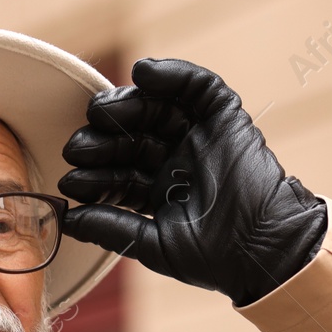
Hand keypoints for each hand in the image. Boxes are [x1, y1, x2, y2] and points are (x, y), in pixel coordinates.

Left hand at [58, 58, 327, 306]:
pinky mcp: (226, 118)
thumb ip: (111, 228)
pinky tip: (144, 73)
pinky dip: (172, 74)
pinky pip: (198, 87)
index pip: (118, 174)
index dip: (93, 175)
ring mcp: (200, 137)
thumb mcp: (153, 245)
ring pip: (155, 109)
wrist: (264, 251)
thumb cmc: (215, 258)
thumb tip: (67, 219)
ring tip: (101, 111)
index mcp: (160, 191)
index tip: (70, 181)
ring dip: (125, 105)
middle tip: (78, 146)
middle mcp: (177, 160)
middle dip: (103, 140)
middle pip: (131, 137)